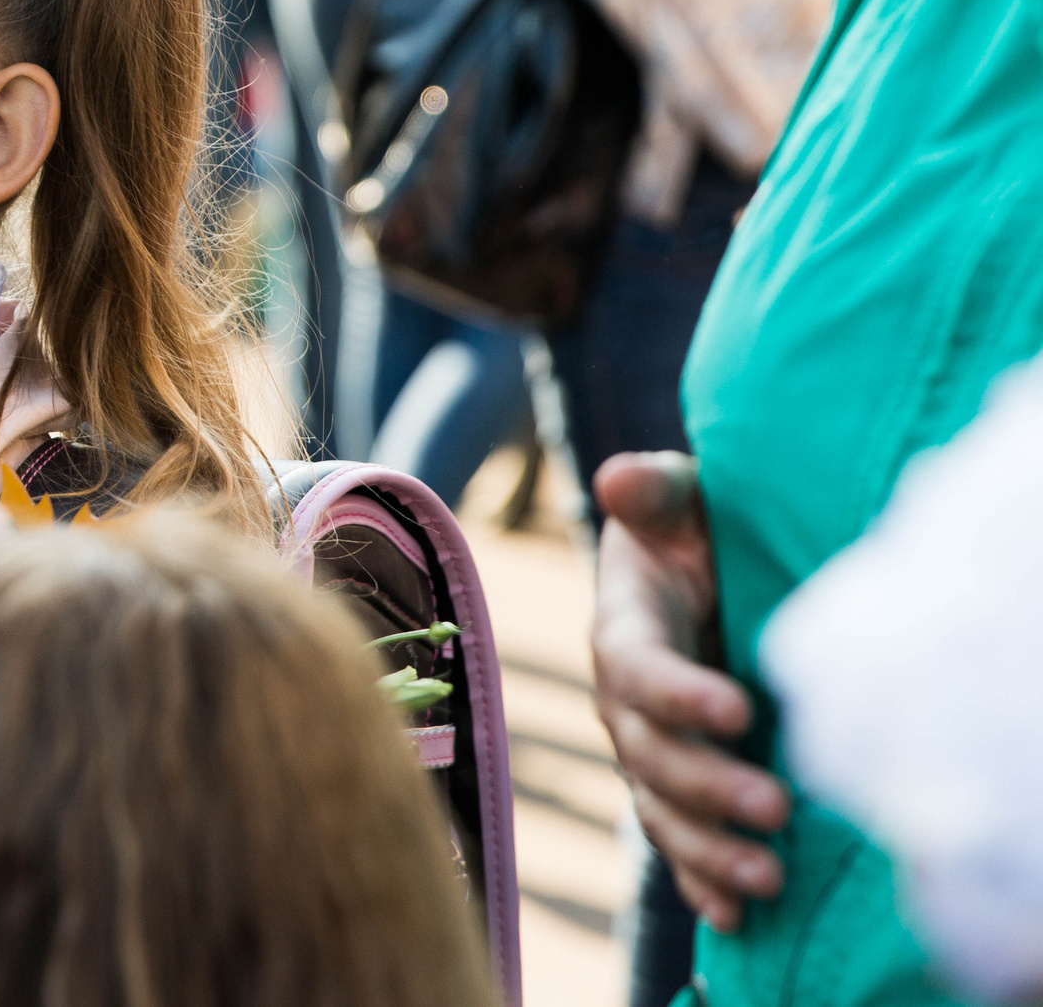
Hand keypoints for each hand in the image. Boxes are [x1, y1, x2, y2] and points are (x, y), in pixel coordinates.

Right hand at [592, 451, 789, 930]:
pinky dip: (699, 880)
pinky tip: (735, 917)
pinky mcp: (674, 782)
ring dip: (708, 851)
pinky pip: (675, 840)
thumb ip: (652, 492)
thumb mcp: (679, 499)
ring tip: (769, 882)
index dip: (681, 695)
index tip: (742, 711)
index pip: (639, 672)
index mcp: (622, 631)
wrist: (697, 571)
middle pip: (651, 757)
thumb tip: (618, 478)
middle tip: (777, 809)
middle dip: (709, 789)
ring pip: (660, 811)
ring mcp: (646, 749)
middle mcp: (622, 701)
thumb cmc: (693, 528)